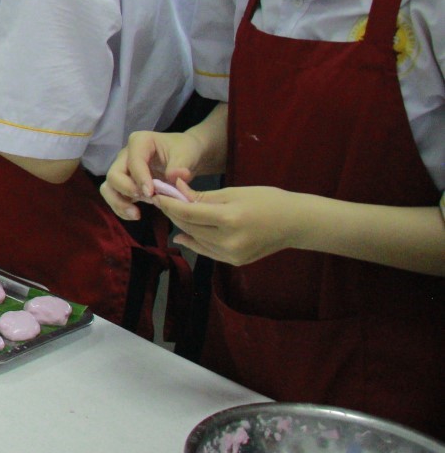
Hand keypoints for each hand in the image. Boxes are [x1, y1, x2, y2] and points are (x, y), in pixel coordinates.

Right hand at [101, 129, 207, 221]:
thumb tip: (174, 176)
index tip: (151, 193)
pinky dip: (121, 208)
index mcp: (140, 142)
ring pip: (109, 187)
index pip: (134, 161)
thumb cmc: (185, 151)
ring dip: (118, 202)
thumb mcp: (187, 154)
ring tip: (136, 215)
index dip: (140, 178)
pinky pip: (115, 196)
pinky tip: (136, 215)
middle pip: (114, 174)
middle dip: (126, 190)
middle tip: (146, 200)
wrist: (185, 156)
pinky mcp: (125, 184)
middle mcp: (126, 155)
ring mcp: (123, 170)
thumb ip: (180, 165)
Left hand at [160, 185, 308, 265]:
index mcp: (230, 219)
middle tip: (162, 201)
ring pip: (196, 240)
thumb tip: (176, 191)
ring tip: (172, 212)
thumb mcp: (234, 192)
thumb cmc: (267, 200)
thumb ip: (203, 196)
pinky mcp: (235, 262)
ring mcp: (232, 255)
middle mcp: (229, 241)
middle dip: (173, 213)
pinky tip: (183, 233)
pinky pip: (207, 251)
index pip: (188, 213)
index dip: (169, 204)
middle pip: (190, 227)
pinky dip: (194, 241)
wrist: (295, 223)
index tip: (157, 195)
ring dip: (182, 226)